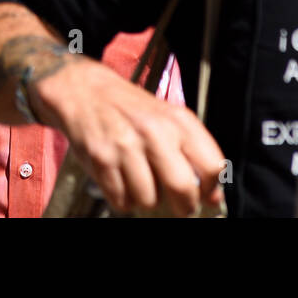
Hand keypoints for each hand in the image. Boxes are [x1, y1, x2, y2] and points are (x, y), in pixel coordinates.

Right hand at [32, 57, 225, 215]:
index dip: (212, 189)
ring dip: (147, 200)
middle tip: (179, 206)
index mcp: (177, 120)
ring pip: (149, 200)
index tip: (207, 197)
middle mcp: (154, 131)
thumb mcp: (167, 117)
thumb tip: (211, 192)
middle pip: (183, 188)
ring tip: (141, 183)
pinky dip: (124, 198)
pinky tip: (122, 181)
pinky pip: (122, 200)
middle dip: (184, 206)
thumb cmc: (130, 108)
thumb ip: (191, 150)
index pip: (212, 165)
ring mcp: (126, 146)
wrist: (85, 91)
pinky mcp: (102, 159)